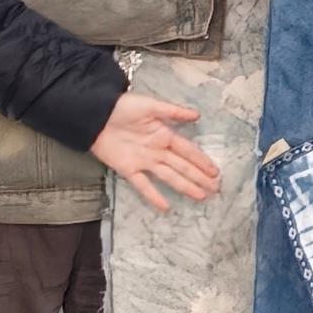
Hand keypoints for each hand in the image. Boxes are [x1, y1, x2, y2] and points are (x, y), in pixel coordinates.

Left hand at [92, 89, 223, 212]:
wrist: (97, 116)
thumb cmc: (125, 107)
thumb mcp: (151, 105)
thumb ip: (173, 111)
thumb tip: (197, 115)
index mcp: (164, 135)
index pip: (188, 151)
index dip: (201, 161)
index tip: (215, 171)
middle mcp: (158, 151)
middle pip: (183, 166)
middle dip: (199, 177)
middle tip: (215, 188)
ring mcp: (145, 162)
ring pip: (169, 177)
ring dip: (185, 186)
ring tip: (200, 196)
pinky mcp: (129, 169)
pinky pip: (143, 185)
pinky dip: (154, 196)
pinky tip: (165, 207)